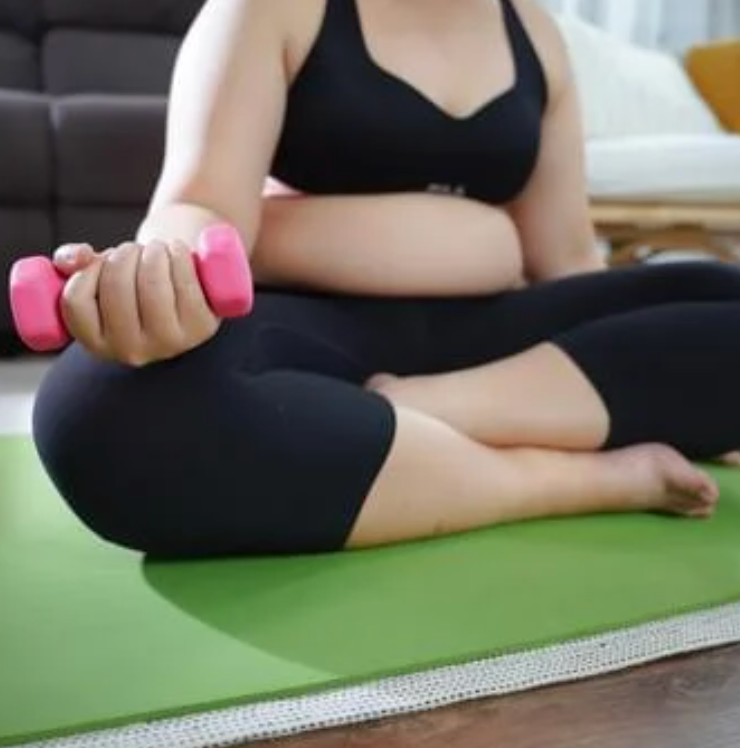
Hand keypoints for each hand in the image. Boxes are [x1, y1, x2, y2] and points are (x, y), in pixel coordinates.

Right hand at [53, 240, 219, 365]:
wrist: (187, 290)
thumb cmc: (135, 282)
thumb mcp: (99, 275)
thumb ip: (72, 262)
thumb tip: (78, 257)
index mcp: (97, 344)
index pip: (76, 300)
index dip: (88, 269)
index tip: (104, 259)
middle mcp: (132, 352)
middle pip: (116, 284)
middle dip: (125, 252)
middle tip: (136, 250)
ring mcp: (170, 343)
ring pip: (151, 282)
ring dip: (153, 251)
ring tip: (157, 249)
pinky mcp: (203, 328)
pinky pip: (184, 282)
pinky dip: (179, 256)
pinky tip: (177, 251)